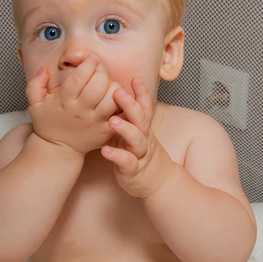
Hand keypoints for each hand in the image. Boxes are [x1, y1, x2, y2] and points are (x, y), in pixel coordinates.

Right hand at [26, 54, 121, 154]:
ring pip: (112, 98)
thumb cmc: (48, 124)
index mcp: (64, 101)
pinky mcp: (105, 130)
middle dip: (101, 72)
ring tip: (108, 84)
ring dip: (113, 86)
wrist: (58, 150)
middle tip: (99, 70)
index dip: (88, 64)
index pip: (79, 77)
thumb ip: (35, 85)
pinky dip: (121, 103)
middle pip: (98, 84)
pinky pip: (119, 113)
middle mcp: (80, 110)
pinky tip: (116, 98)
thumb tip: (43, 69)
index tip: (92, 58)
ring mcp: (95, 121)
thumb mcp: (34, 105)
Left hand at [101, 78, 172, 198]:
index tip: (134, 78)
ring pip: (137, 140)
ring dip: (125, 129)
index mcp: (143, 128)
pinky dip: (117, 156)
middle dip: (131, 105)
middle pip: (141, 119)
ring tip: (112, 121)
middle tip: (118, 92)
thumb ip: (129, 117)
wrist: (157, 182)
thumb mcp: (136, 132)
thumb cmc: (140, 153)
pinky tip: (105, 151)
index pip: (145, 107)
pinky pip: (127, 162)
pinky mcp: (134, 170)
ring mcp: (140, 154)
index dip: (141, 93)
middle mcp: (144, 138)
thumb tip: (115, 92)